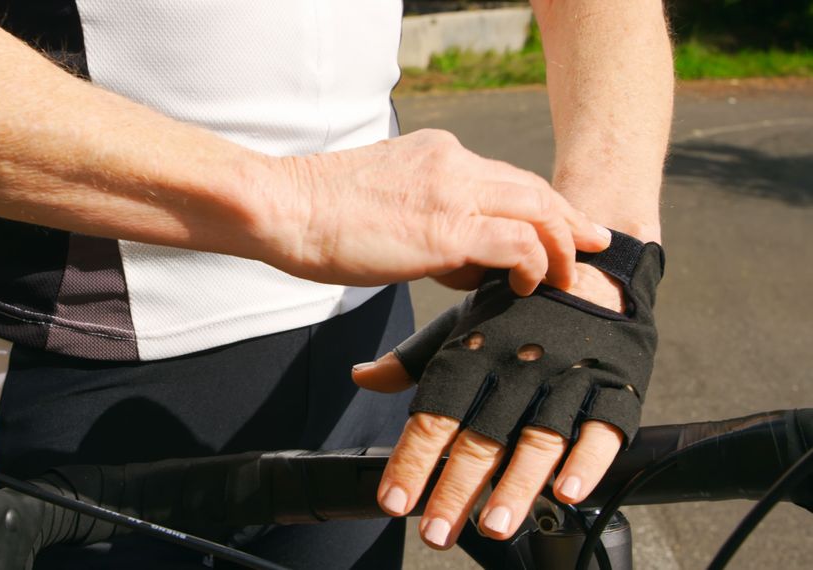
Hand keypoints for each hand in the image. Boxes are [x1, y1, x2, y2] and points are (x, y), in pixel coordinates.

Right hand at [269, 129, 610, 292]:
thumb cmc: (319, 214)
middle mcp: (452, 163)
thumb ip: (427, 218)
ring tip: (568, 277)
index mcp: (436, 154)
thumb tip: (458, 255)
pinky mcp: (447, 227)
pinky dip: (536, 263)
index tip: (563, 226)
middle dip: (570, 220)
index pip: (505, 178)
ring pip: (538, 209)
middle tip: (594, 244)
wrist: (284, 207)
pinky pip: (518, 242)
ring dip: (562, 245)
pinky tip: (530, 285)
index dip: (541, 205)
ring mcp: (452, 192)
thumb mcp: (385, 202)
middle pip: (534, 188)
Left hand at [353, 250, 659, 547]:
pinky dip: (586, 462)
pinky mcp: (615, 386)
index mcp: (473, 354)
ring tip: (494, 526)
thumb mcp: (460, 326)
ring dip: (516, 486)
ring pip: (539, 439)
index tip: (392, 502)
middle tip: (435, 532)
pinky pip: (603, 428)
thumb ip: (412, 360)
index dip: (412, 460)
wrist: (590, 268)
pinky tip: (566, 493)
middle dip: (455, 489)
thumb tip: (362, 376)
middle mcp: (516, 367)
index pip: (435, 415)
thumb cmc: (516, 310)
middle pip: (482, 437)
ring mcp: (567, 378)